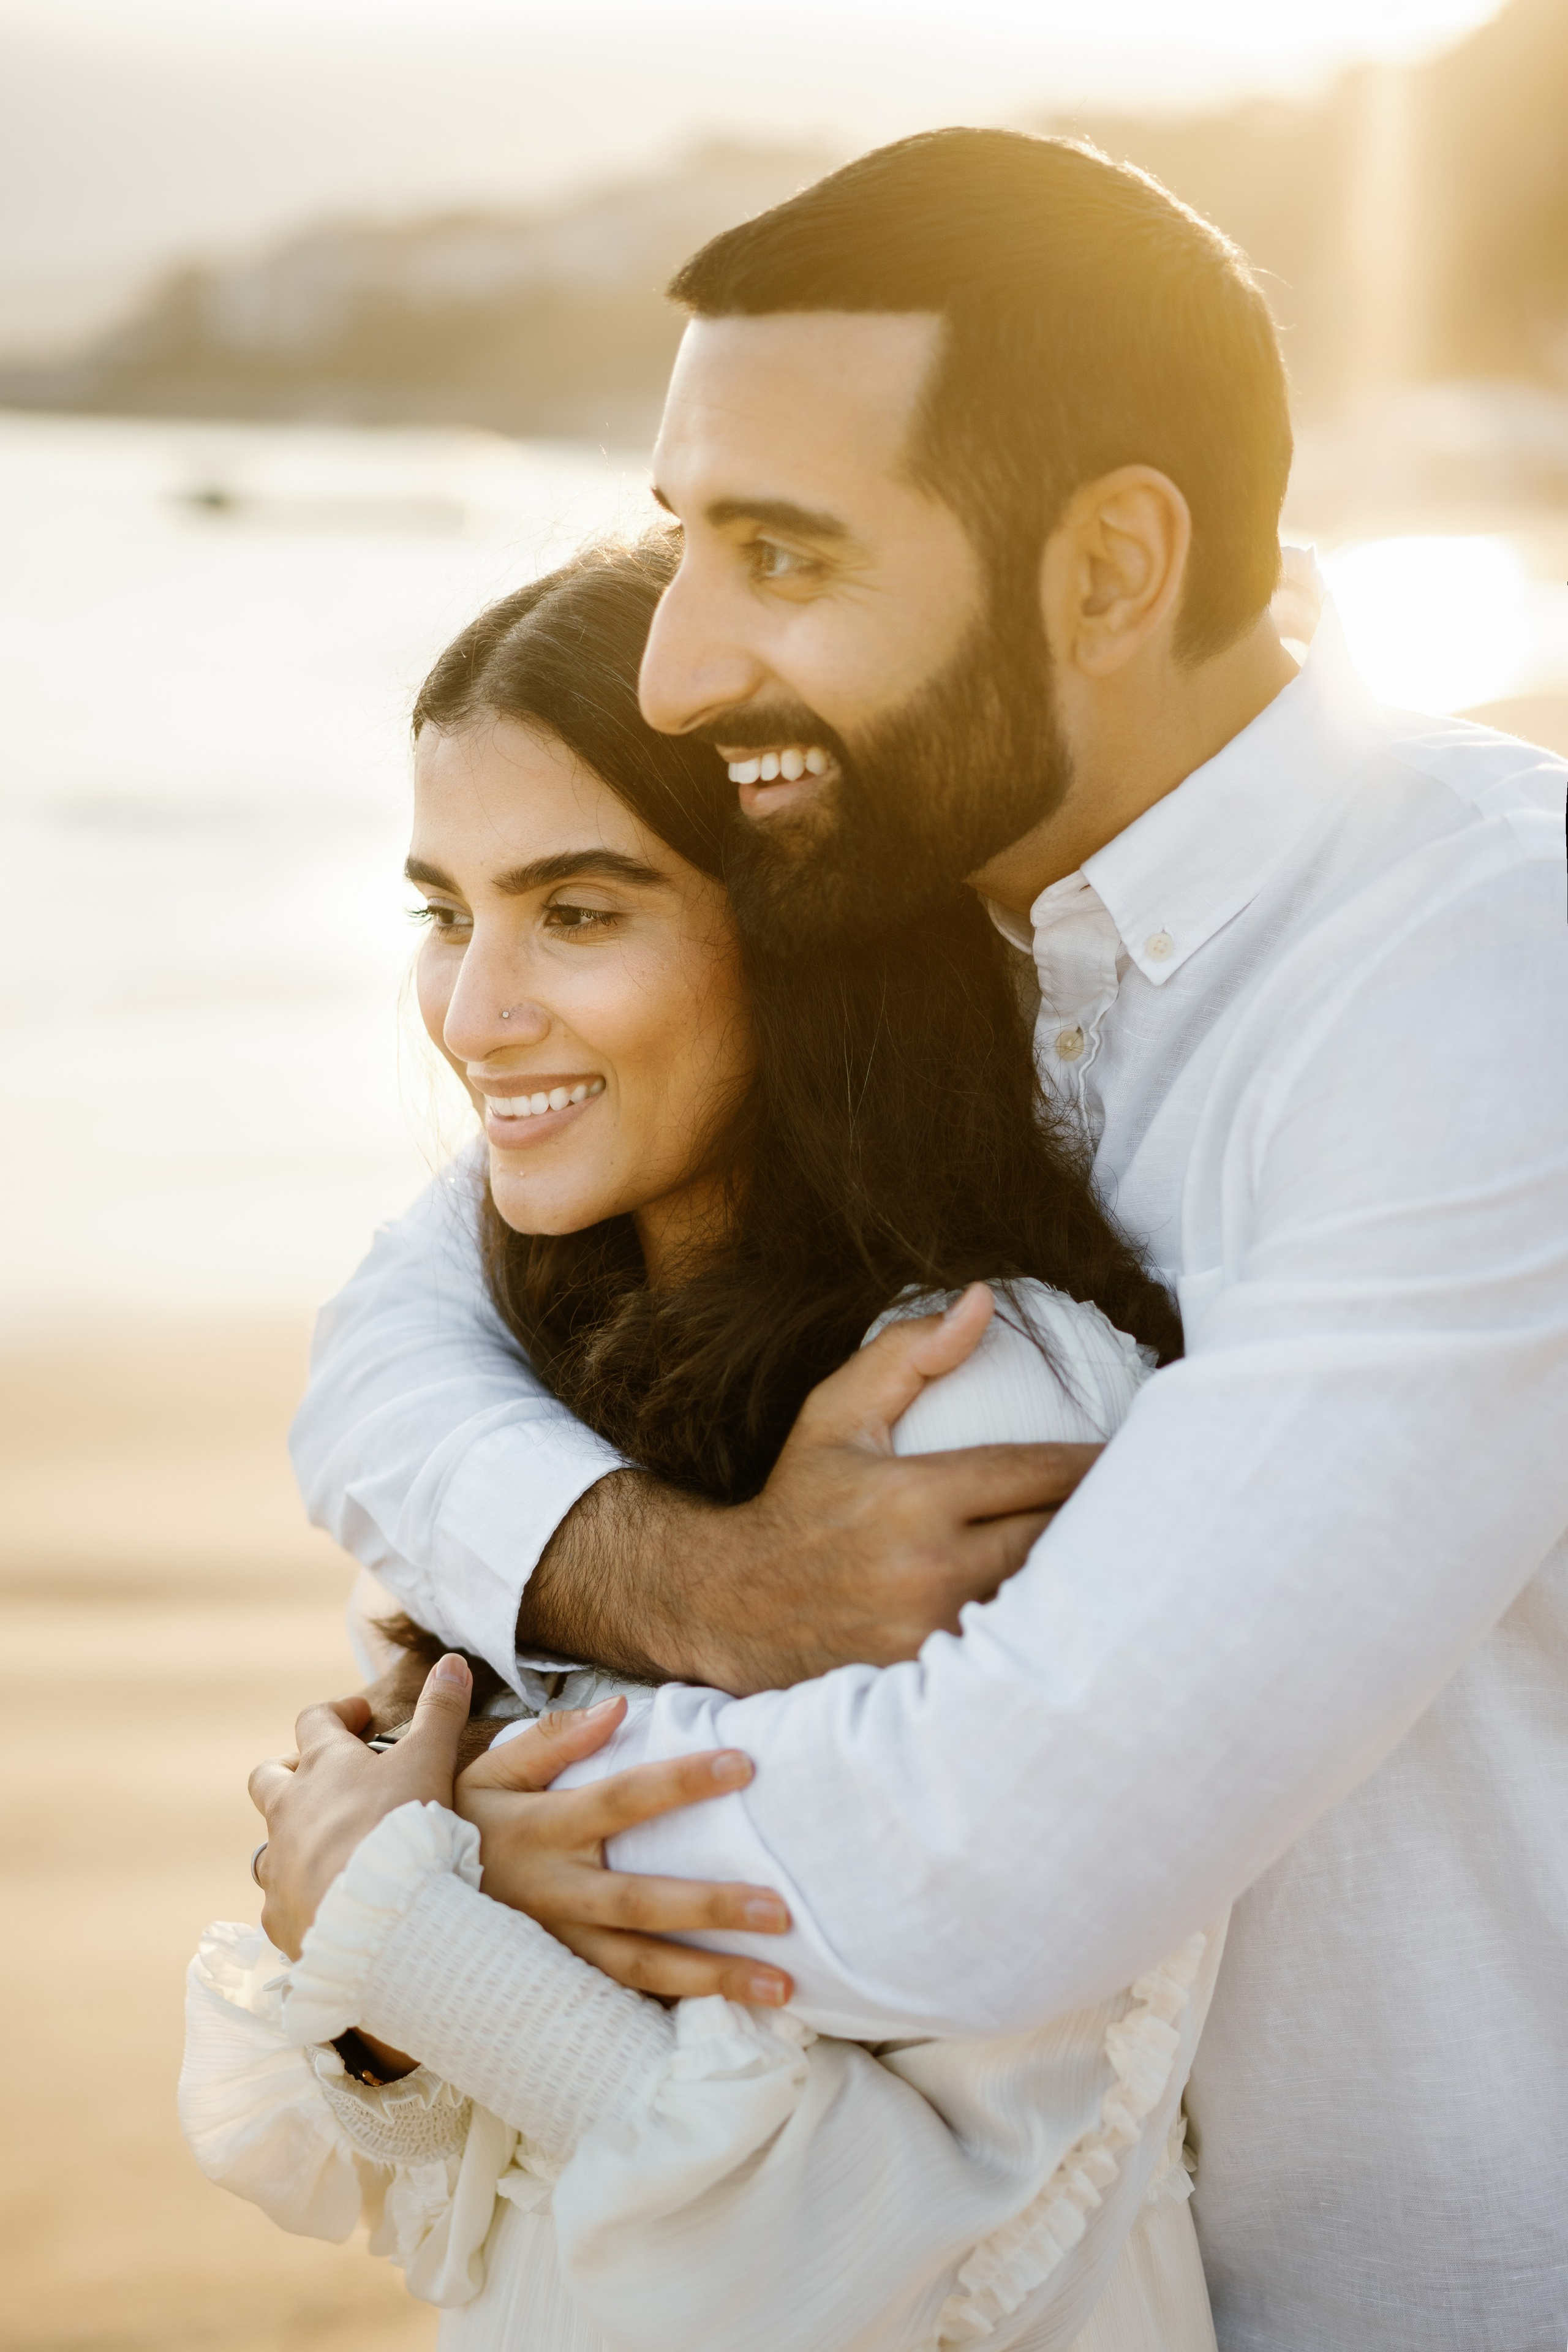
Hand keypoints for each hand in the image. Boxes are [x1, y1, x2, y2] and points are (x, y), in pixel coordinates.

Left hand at [248, 1654, 473, 1962]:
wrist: (380, 1918)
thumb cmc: (403, 1829)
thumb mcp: (430, 1759)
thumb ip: (441, 1711)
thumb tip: (452, 1662)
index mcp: (323, 1767)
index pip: (314, 1721)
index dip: (338, 1714)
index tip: (362, 1719)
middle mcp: (288, 1812)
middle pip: (268, 1778)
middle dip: (290, 1772)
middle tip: (325, 1781)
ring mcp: (279, 1867)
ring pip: (268, 1844)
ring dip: (292, 1841)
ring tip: (330, 1851)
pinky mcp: (279, 1916)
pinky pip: (279, 1902)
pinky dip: (300, 1898)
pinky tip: (328, 1907)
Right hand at [455, 1701, 793, 2005]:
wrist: (396, 1908)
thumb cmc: (459, 1826)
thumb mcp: (488, 1772)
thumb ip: (553, 1739)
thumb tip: (618, 1706)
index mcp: (542, 1829)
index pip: (623, 1798)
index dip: (681, 1781)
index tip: (744, 1764)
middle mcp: (555, 1893)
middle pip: (642, 1902)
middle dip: (713, 1908)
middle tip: (782, 1909)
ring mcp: (559, 1948)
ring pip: (642, 1968)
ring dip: (713, 1980)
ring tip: (782, 1989)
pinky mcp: (562, 1986)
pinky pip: (626, 2002)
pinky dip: (679, 2013)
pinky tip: (735, 2021)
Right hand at [525, 1284, 1102, 1691]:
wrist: (735, 1607)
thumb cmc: (797, 1499)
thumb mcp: (837, 1414)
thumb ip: (909, 1354)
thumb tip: (984, 1299)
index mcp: (912, 1496)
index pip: (1036, 1473)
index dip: (1098, 1463)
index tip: (1138, 1451)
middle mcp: (927, 1567)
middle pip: (1055, 1539)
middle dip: (1107, 1519)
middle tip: (1157, 1500)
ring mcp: (932, 1631)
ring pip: (1042, 1599)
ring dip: (1085, 1576)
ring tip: (1134, 1555)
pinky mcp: (932, 1677)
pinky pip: (1012, 1645)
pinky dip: (1045, 1626)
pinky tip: (1081, 1613)